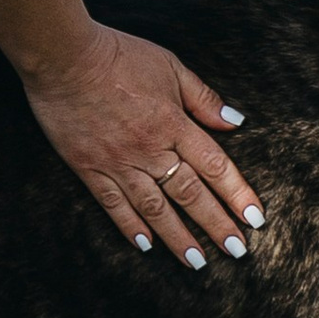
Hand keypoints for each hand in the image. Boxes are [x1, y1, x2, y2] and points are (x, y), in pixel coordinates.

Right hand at [22, 26, 263, 263]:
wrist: (64, 57)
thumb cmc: (118, 55)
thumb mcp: (170, 66)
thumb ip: (202, 97)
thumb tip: (234, 120)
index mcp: (173, 123)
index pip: (214, 165)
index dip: (237, 193)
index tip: (254, 218)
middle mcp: (150, 148)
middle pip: (190, 193)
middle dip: (216, 225)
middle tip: (236, 252)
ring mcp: (119, 162)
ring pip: (154, 207)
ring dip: (178, 237)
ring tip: (197, 262)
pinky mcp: (89, 168)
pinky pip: (113, 205)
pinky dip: (131, 227)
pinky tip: (145, 245)